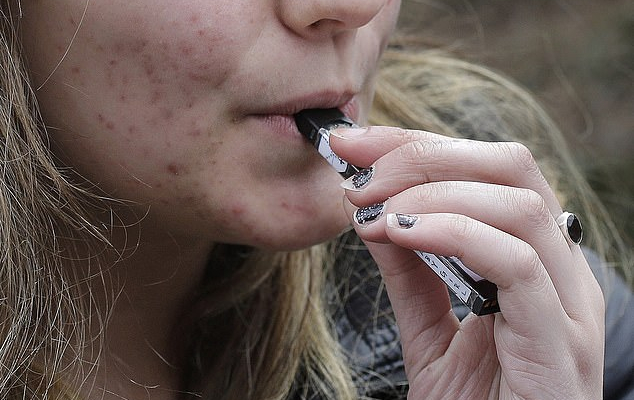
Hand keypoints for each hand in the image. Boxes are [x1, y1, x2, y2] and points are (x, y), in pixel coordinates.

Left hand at [331, 126, 604, 399]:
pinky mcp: (561, 339)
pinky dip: (454, 232)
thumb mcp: (429, 328)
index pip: (486, 169)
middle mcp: (559, 268)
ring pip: (518, 202)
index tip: (354, 144)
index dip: (418, 144)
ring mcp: (568, 302)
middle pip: (510, 166)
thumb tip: (375, 212)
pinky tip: (401, 234)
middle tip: (360, 174)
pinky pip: (517, 262)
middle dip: (425, 155)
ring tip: (374, 210)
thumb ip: (410, 270)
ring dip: (432, 192)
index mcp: (531, 256)